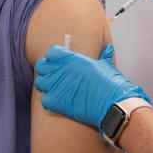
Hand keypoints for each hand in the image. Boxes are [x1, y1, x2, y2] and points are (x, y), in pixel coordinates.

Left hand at [35, 45, 149, 136]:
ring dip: (47, 87)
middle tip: (57, 78)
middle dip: (47, 72)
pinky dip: (51, 102)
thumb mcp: (107, 65)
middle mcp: (60, 69)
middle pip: (41, 66)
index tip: (60, 64)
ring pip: (40, 83)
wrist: (112, 104)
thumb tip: (108, 48)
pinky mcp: (55, 101)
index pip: (51, 53)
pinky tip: (61, 103)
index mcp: (71, 58)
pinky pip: (45, 100)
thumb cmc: (110, 83)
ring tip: (57, 91)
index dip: (54, 59)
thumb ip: (104, 56)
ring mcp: (56, 85)